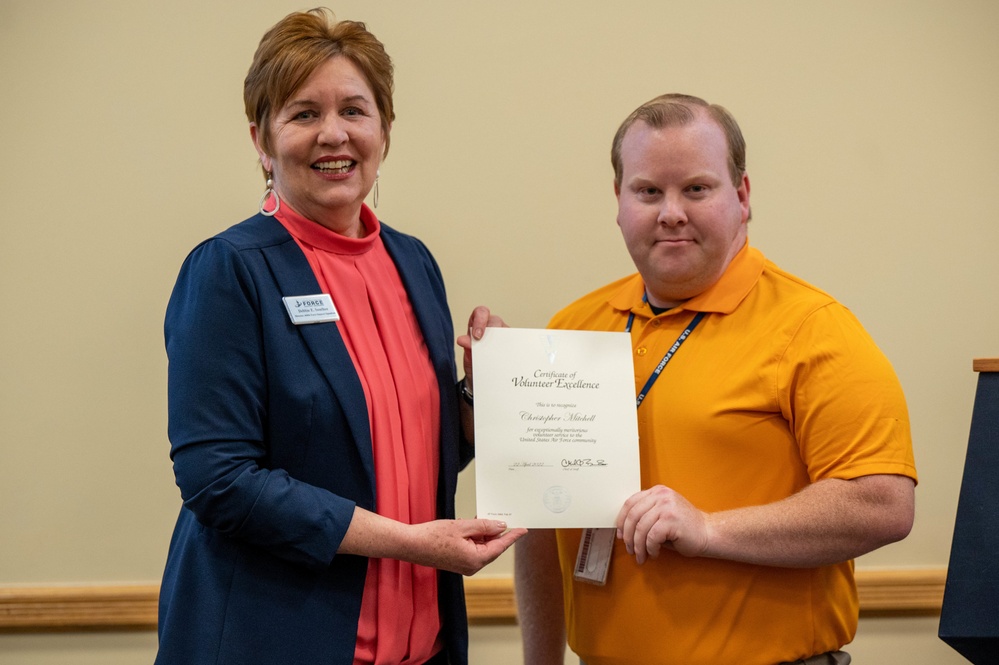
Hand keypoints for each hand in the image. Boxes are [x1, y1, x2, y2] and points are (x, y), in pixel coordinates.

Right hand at [409, 518, 526, 575]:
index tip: (523, 529)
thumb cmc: (432, 536)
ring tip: (479, 518)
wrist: (410, 545)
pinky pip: (472, 548)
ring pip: (482, 547)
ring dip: (482, 533)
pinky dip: (474, 537)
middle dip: (495, 532)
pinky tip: (469, 526)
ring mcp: (464, 565)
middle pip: (491, 547)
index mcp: (476, 559)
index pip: (500, 546)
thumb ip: (484, 526)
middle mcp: (472, 566)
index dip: (513, 536)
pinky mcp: (457, 562)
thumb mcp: (462, 526)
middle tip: (499, 516)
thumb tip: (500, 526)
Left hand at [456, 305, 507, 387]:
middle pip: (496, 321)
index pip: (480, 313)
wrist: (482, 383)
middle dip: (492, 331)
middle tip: (489, 347)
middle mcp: (492, 329)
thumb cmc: (475, 367)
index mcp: (478, 327)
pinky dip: (513, 350)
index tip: (477, 336)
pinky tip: (511, 359)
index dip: (480, 320)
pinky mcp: (513, 347)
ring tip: (500, 356)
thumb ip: (467, 351)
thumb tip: (462, 340)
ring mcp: (504, 337)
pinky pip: (516, 344)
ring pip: (508, 332)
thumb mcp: (470, 361)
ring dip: (504, 342)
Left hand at [615, 485, 709, 563]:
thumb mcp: (662, 514)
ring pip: (641, 528)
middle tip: (630, 550)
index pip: (630, 503)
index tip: (620, 534)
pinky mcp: (671, 519)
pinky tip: (654, 553)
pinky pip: (651, 537)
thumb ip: (646, 514)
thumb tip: (623, 529)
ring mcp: (667, 506)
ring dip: (638, 546)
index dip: (621, 520)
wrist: (708, 533)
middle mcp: (661, 495)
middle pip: (633, 516)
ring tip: (641, 556)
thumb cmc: (684, 528)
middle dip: (628, 536)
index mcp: (657, 492)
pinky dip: (650, 548)